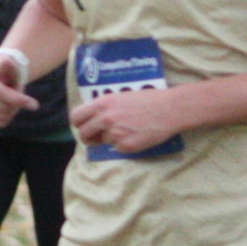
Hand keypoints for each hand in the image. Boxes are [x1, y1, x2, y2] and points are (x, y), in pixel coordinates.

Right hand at [0, 50, 34, 128]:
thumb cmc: (5, 73)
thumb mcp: (9, 66)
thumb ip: (9, 64)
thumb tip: (6, 62)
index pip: (0, 93)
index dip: (18, 99)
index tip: (35, 104)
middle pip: (3, 107)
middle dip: (16, 104)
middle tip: (17, 96)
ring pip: (2, 117)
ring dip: (13, 111)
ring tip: (10, 101)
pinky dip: (7, 118)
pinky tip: (5, 109)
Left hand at [72, 86, 186, 152]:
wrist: (170, 109)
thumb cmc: (149, 100)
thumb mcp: (121, 96)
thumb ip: (105, 107)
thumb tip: (94, 119)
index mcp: (102, 104)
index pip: (76, 117)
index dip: (79, 124)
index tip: (84, 126)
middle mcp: (105, 118)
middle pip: (84, 134)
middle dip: (89, 137)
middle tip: (97, 137)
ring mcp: (115, 133)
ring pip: (103, 142)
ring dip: (112, 139)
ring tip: (128, 130)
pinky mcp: (126, 145)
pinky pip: (118, 148)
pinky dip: (125, 144)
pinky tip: (136, 135)